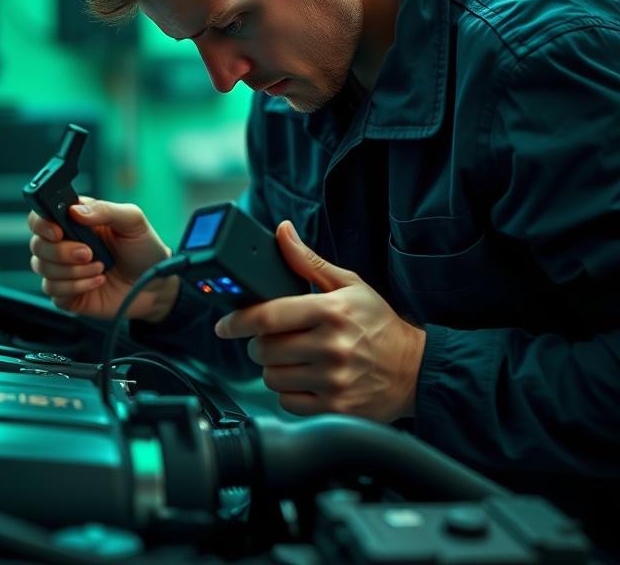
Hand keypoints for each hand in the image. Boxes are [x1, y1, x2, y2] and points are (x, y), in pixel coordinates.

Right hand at [28, 197, 178, 321]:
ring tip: (100, 267)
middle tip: (89, 253)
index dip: (42, 224)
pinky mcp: (67, 293)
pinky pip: (53, 291)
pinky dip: (76, 286)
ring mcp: (63, 270)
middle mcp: (64, 244)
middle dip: (62, 252)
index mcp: (74, 221)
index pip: (40, 217)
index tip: (58, 231)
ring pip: (42, 269)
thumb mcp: (132, 221)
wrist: (155, 284)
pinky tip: (97, 282)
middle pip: (37, 245)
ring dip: (73, 271)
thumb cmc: (143, 248)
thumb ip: (105, 210)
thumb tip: (74, 211)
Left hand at [214, 221, 425, 421]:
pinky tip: (306, 379)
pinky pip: (286, 402)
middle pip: (263, 349)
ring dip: (274, 368)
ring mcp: (333, 381)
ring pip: (271, 377)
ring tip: (295, 359)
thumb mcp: (348, 285)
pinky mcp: (335, 407)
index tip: (224, 325)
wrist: (415, 369)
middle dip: (260, 344)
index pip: (268, 316)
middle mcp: (331, 347)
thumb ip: (307, 261)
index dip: (237, 321)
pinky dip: (288, 392)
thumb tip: (281, 232)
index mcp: (331, 311)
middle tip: (275, 339)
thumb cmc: (379, 324)